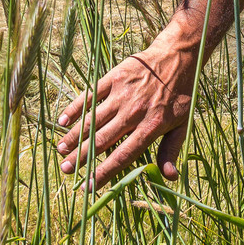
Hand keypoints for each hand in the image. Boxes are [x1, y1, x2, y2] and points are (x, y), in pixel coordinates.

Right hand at [57, 39, 194, 191]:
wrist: (178, 57)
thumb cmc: (180, 94)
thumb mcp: (182, 123)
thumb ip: (171, 150)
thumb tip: (170, 178)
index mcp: (151, 126)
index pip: (123, 156)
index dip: (103, 173)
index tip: (87, 188)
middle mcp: (134, 112)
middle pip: (102, 140)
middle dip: (81, 158)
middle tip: (66, 170)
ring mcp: (122, 94)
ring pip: (92, 120)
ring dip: (74, 136)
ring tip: (61, 150)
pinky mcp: (114, 77)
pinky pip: (91, 95)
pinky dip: (75, 108)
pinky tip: (62, 121)